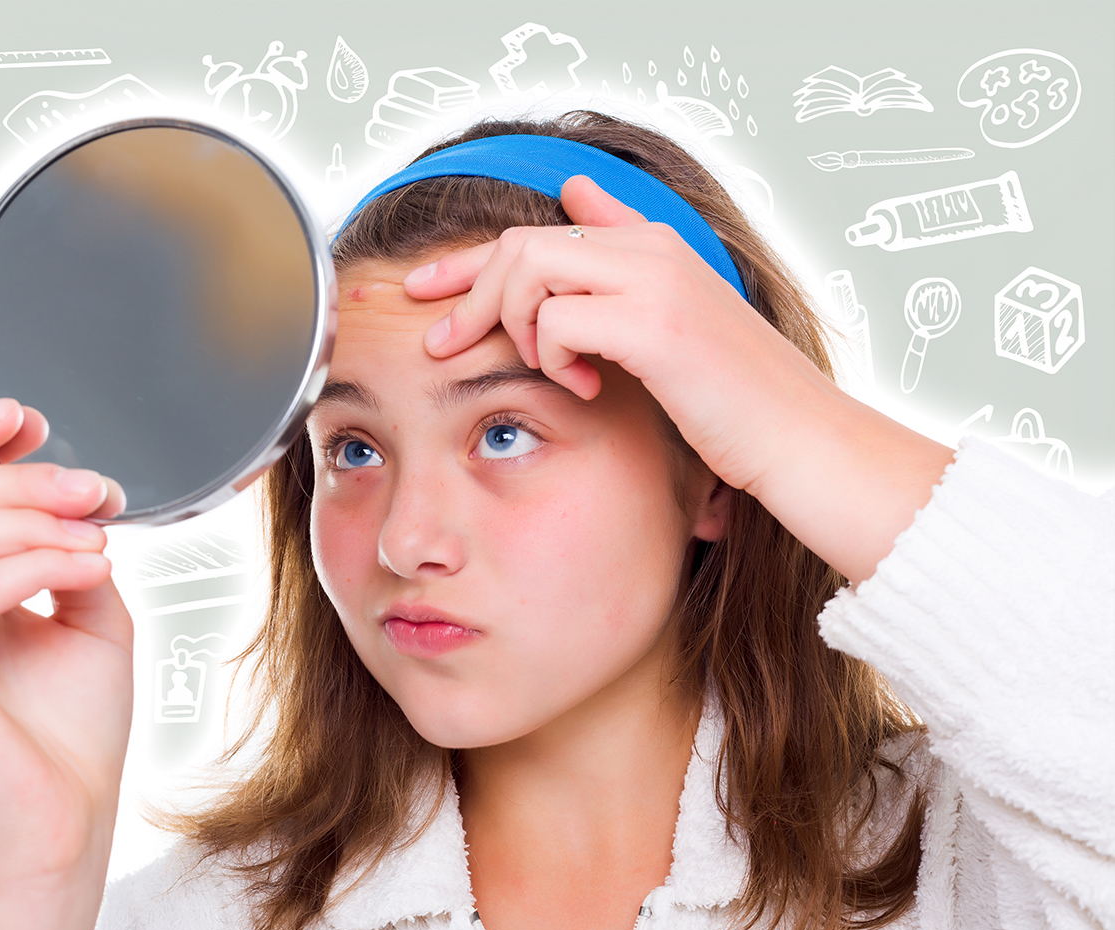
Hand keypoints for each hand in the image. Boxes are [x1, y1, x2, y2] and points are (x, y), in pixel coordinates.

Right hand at [0, 399, 131, 929]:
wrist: (70, 826)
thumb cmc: (74, 734)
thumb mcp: (90, 617)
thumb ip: (72, 554)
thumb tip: (81, 504)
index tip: (29, 419)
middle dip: (19, 475)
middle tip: (94, 489)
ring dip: (32, 516)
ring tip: (97, 536)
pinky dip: (37, 563)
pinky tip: (90, 569)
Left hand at [402, 176, 952, 584]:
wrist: (801, 441)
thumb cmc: (732, 399)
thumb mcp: (670, 324)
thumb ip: (618, 271)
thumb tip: (572, 195)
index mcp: (651, 244)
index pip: (537, 228)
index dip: (467, 258)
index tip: (421, 291)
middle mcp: (651, 247)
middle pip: (519, 243)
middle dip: (467, 294)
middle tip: (444, 347)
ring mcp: (654, 280)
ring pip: (528, 269)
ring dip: (515, 327)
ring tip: (546, 371)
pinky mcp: (655, 324)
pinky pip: (556, 320)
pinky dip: (552, 359)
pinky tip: (584, 389)